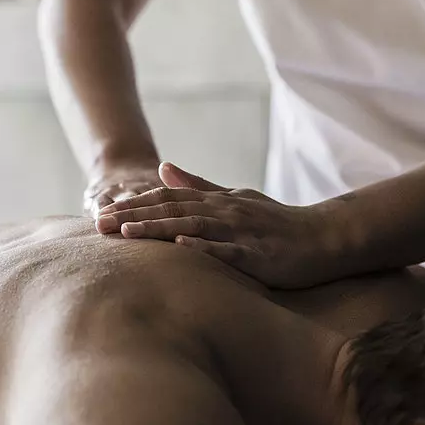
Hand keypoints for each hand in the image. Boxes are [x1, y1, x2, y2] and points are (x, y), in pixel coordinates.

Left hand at [95, 163, 347, 288]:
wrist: (325, 237)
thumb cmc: (277, 222)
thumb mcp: (236, 198)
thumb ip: (199, 186)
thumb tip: (163, 170)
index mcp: (215, 201)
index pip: (167, 199)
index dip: (134, 204)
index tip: (103, 211)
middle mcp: (223, 211)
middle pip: (171, 210)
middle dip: (133, 216)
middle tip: (99, 225)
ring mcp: (240, 231)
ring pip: (192, 226)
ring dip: (158, 228)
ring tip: (127, 233)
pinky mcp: (257, 254)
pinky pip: (227, 250)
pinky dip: (202, 246)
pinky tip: (180, 245)